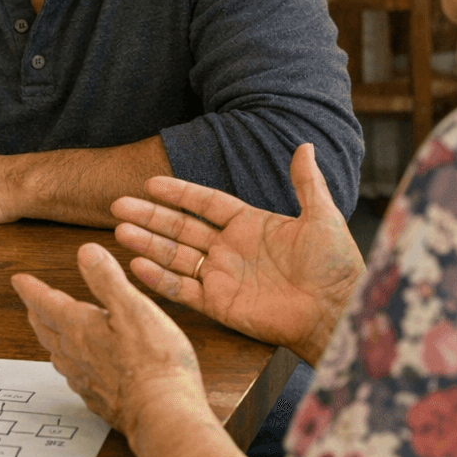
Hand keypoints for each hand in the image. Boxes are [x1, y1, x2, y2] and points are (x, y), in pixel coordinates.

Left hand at [11, 243, 209, 436]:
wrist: (163, 416)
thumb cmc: (154, 361)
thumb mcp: (133, 307)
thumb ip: (106, 279)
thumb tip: (85, 252)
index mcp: (80, 328)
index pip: (46, 303)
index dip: (31, 289)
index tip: (18, 280)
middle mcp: (77, 355)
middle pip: (47, 330)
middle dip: (36, 313)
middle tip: (30, 303)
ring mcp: (87, 380)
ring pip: (58, 355)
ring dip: (49, 339)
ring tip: (48, 331)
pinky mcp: (101, 400)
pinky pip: (75, 378)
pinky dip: (69, 366)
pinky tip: (78, 370)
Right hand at [113, 143, 364, 366]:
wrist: (337, 311)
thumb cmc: (335, 266)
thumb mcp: (321, 217)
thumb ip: (306, 183)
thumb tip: (304, 145)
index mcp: (249, 225)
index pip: (205, 203)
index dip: (178, 193)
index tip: (151, 183)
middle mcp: (230, 249)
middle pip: (181, 227)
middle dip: (150, 216)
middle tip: (119, 206)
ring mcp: (222, 277)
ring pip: (175, 255)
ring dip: (148, 243)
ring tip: (119, 231)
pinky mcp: (219, 305)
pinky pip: (182, 289)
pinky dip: (158, 279)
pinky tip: (137, 265)